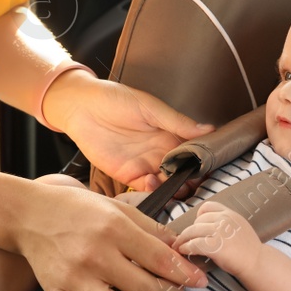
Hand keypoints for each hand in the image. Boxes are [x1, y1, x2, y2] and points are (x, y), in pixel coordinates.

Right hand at [14, 180, 205, 290]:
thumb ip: (151, 229)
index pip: (160, 260)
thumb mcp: (117, 208)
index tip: (199, 280)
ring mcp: (74, 278)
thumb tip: (181, 249)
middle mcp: (95, 255)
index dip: (185, 273)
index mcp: (114, 229)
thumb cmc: (77, 209)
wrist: (30, 215)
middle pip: (144, 290)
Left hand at [43, 71, 212, 191]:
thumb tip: (209, 130)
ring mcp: (146, 165)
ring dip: (174, 189)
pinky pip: (146, 189)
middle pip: (184, 174)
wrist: (81, 107)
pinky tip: (153, 182)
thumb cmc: (115, 99)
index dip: (203, 162)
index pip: (194, 153)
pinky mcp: (128, 175)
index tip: (209, 167)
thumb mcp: (151, 108)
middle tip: (194, 183)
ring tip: (175, 186)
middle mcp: (162, 152)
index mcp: (171, 135)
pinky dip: (153, 191)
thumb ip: (178, 122)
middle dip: (191, 181)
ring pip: (168, 185)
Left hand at [173, 203, 262, 277]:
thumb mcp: (239, 227)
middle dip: (189, 230)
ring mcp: (220, 232)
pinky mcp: (215, 246)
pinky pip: (194, 244)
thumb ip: (226, 223)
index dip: (198, 216)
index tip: (196, 225)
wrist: (257, 263)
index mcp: (230, 214)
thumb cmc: (248, 249)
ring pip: (193, 231)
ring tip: (179, 246)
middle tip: (183, 239)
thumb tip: (207, 225)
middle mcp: (224, 220)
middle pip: (197, 220)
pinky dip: (186, 247)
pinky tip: (184, 251)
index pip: (208, 207)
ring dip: (183, 239)